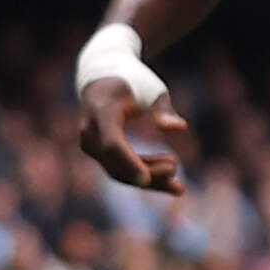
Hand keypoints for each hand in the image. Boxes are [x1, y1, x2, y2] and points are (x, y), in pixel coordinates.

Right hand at [75, 78, 191, 193]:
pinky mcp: (98, 153)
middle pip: (116, 163)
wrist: (103, 81)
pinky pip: (119, 169)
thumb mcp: (153, 91)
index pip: (112, 145)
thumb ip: (164, 109)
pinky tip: (170, 183)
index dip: (129, 163)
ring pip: (117, 172)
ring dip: (149, 181)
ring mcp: (91, 144)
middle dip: (147, 174)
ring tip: (179, 188)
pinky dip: (144, 176)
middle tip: (176, 169)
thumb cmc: (133, 83)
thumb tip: (179, 127)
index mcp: (101, 112)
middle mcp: (90, 131)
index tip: (146, 179)